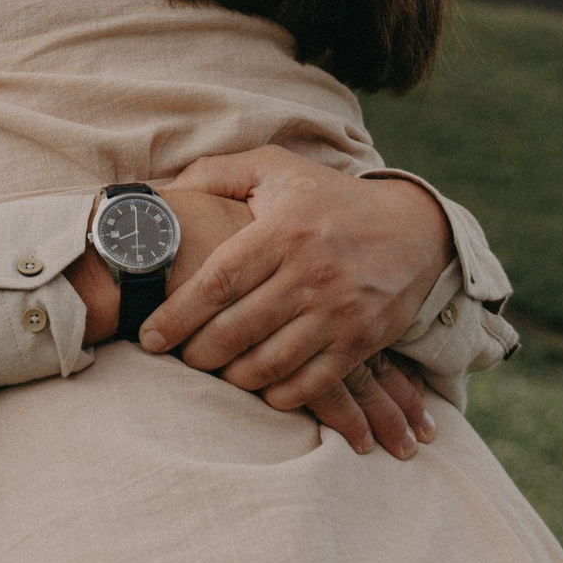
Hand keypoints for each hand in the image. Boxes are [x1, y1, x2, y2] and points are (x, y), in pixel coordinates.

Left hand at [72, 181, 435, 460]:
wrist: (412, 228)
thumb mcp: (276, 168)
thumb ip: (216, 172)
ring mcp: (338, 311)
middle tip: (180, 356)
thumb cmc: (329, 199)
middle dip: (197, 353)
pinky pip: (308, 384)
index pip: (217, 282)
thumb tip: (161, 191)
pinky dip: (277, 394)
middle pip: (235, 331)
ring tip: (215, 369)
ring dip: (232, 377)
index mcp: (282, 231)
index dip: (177, 314)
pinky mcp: (361, 341)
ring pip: (267, 364)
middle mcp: (310, 273)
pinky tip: (260, 385)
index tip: (150, 336)